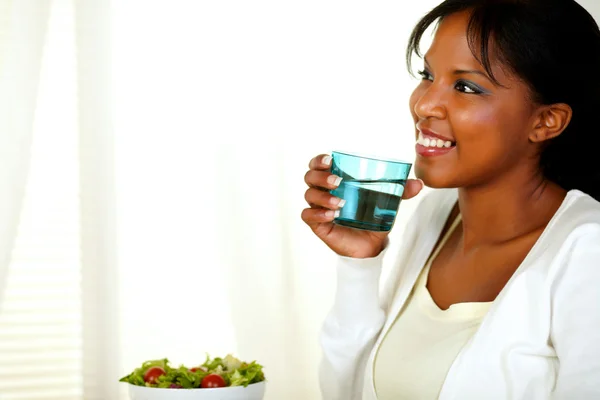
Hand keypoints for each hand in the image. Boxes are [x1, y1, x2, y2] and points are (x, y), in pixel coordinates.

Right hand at [301, 154, 422, 257]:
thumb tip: (418, 183)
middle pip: (310, 177)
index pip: (318, 164)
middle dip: (321, 177)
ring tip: (340, 204)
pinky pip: (308, 215)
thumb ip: (400, 191)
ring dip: (322, 197)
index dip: (319, 160)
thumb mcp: (388, 202)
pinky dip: (318, 213)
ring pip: (309, 195)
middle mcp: (324, 191)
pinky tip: (332, 216)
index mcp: (336, 180)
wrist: (371, 245)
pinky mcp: (317, 224)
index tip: (330, 160)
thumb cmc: (373, 218)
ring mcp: (318, 207)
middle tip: (338, 182)